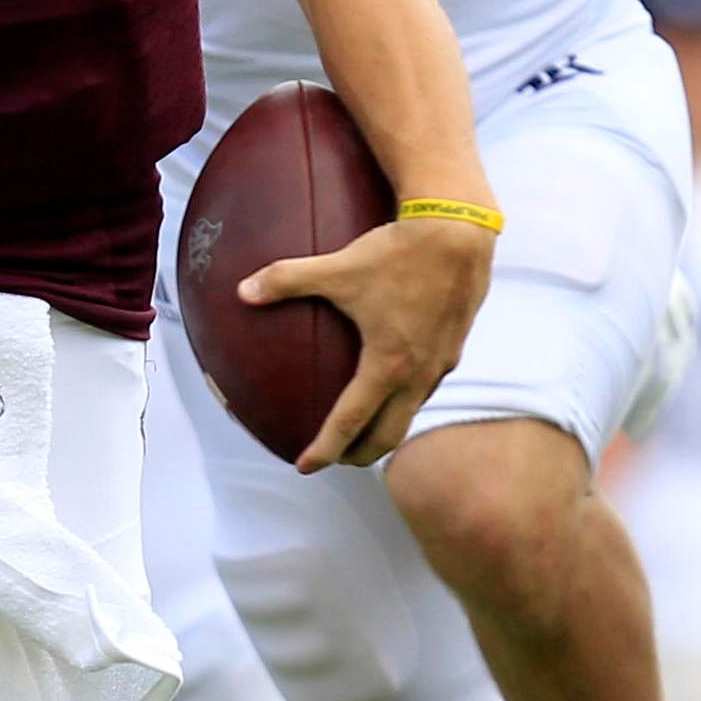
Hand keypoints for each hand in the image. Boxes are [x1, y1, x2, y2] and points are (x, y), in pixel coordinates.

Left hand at [240, 211, 495, 473]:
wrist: (458, 233)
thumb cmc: (396, 253)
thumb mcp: (337, 267)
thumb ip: (286, 279)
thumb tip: (242, 290)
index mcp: (387, 365)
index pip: (350, 423)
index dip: (325, 449)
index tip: (305, 466)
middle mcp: (417, 374)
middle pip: (388, 435)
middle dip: (360, 454)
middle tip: (338, 459)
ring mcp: (440, 364)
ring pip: (411, 413)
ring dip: (387, 427)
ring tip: (366, 427)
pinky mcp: (454, 347)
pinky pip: (427, 387)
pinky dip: (406, 398)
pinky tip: (395, 381)